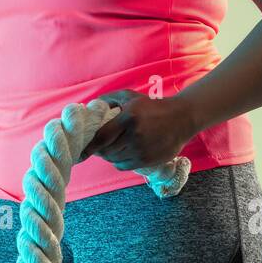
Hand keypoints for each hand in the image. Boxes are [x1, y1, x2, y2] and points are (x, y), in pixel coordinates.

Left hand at [77, 89, 195, 171]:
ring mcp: (142, 150)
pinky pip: (124, 166)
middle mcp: (135, 136)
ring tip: (112, 147)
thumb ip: (109, 99)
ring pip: (114, 159)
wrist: (182, 118)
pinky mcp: (148, 160)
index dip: (89, 146)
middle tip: (97, 146)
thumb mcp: (130, 97)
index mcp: (129, 118)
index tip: (80, 152)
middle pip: (107, 151)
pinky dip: (119, 161)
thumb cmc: (153, 107)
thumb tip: (88, 105)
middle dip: (99, 150)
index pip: (102, 137)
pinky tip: (123, 152)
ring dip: (109, 155)